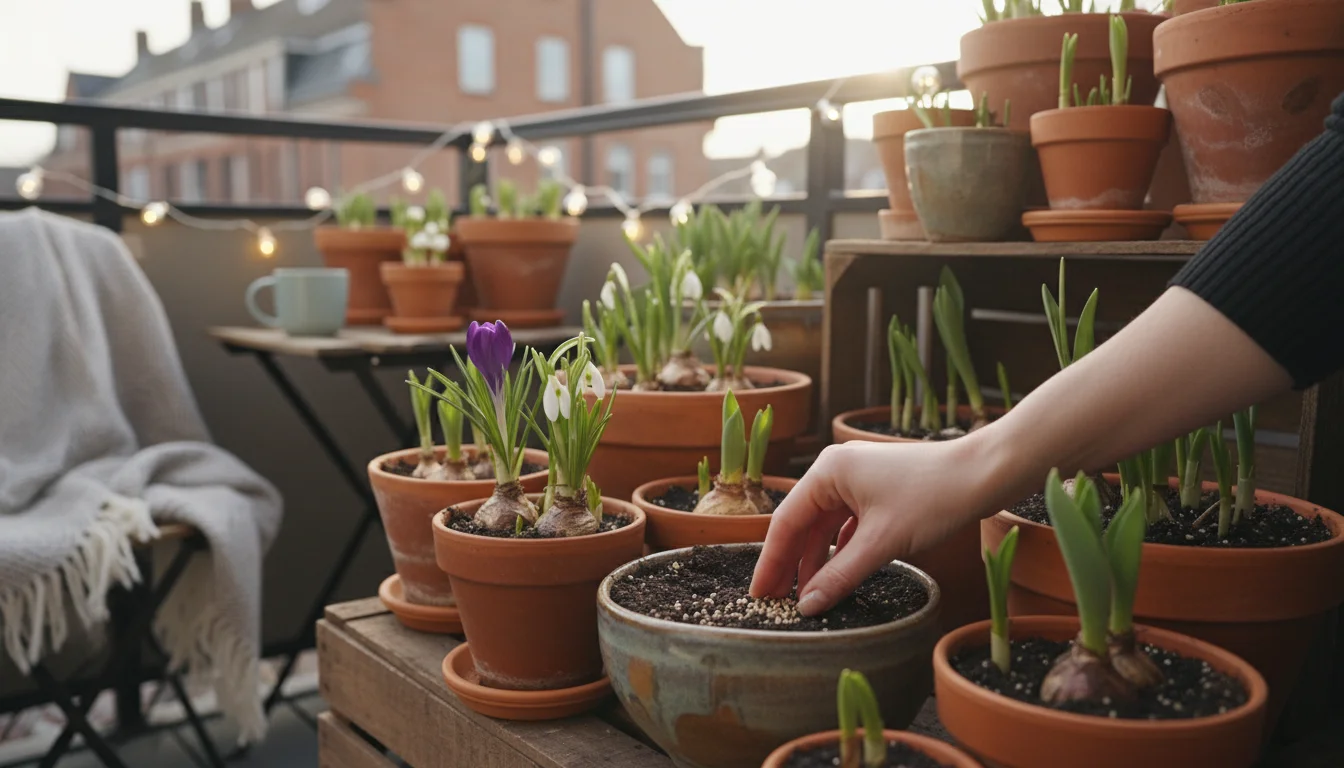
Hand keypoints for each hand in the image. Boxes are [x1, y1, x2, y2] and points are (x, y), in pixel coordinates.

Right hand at [750, 437, 995, 616]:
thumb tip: (807, 605)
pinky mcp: (877, 491)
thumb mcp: (882, 543)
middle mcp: (836, 470)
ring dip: (816, 560)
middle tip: (775, 602)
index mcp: (827, 471)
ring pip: (825, 526)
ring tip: (805, 595)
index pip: (786, 523)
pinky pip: (847, 524)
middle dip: (790, 564)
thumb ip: (841, 575)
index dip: (772, 562)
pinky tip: (836, 574)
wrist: (985, 474)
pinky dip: (840, 550)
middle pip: (802, 524)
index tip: (758, 594)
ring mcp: (858, 479)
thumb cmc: (934, 496)